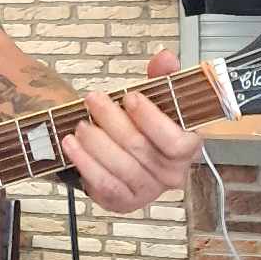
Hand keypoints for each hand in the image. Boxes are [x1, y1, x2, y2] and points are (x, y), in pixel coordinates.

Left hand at [61, 50, 200, 215]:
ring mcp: (148, 191)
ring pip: (120, 166)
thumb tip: (165, 57)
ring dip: (95, 141)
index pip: (175, 141)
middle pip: (140, 148)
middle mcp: (173, 175)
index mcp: (188, 148)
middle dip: (112, 120)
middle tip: (93, 99)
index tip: (130, 97)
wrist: (127, 155)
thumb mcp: (157, 99)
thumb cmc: (145, 126)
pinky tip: (71, 144)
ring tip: (80, 123)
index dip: (151, 119)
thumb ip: (163, 77)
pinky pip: (103, 183)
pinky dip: (85, 162)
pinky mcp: (123, 201)